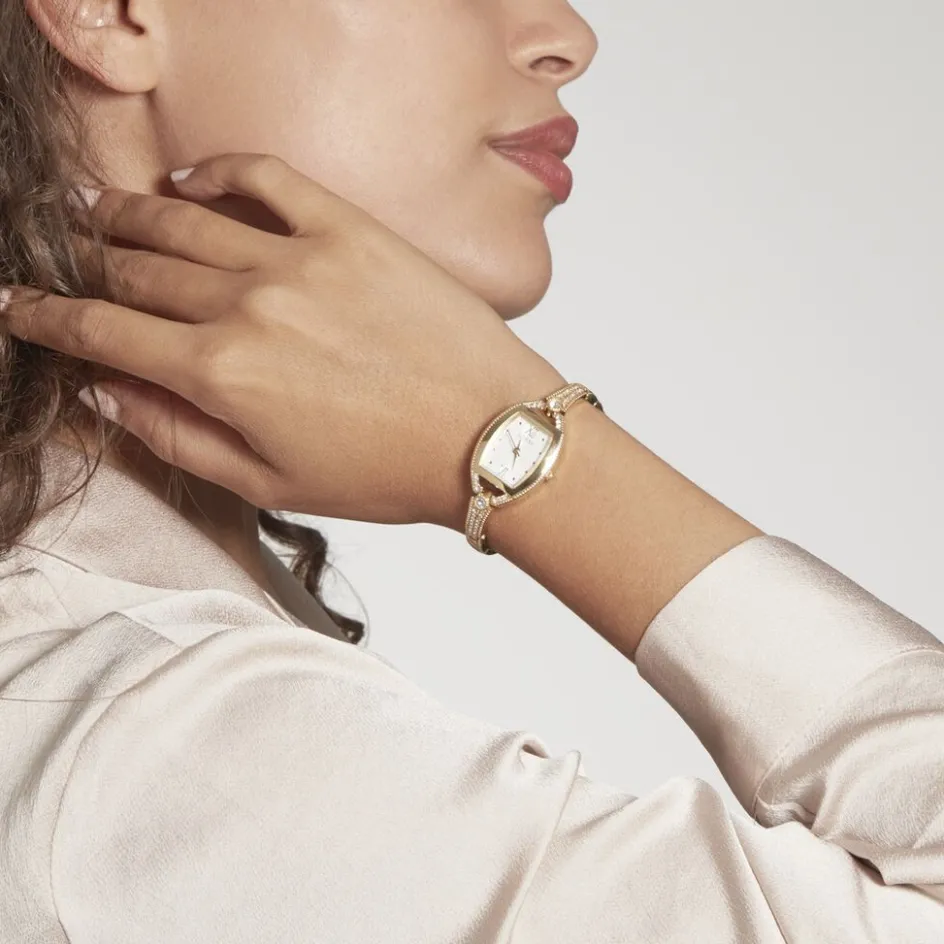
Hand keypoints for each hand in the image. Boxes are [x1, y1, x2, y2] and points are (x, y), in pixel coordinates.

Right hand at [0, 153, 565, 530]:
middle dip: (88, 268)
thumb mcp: (272, 482)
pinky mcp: (348, 229)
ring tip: (97, 211)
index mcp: (222, 374)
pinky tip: (191, 181)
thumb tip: (106, 394)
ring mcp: (298, 258)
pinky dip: (218, 173)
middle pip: (136, 271)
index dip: (51, 321)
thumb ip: (179, 436)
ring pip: (183, 221)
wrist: (488, 433)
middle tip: (66, 261)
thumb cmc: (388, 470)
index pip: (106, 334)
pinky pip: (265, 178)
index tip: (21, 308)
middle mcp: (247, 305)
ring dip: (129, 215)